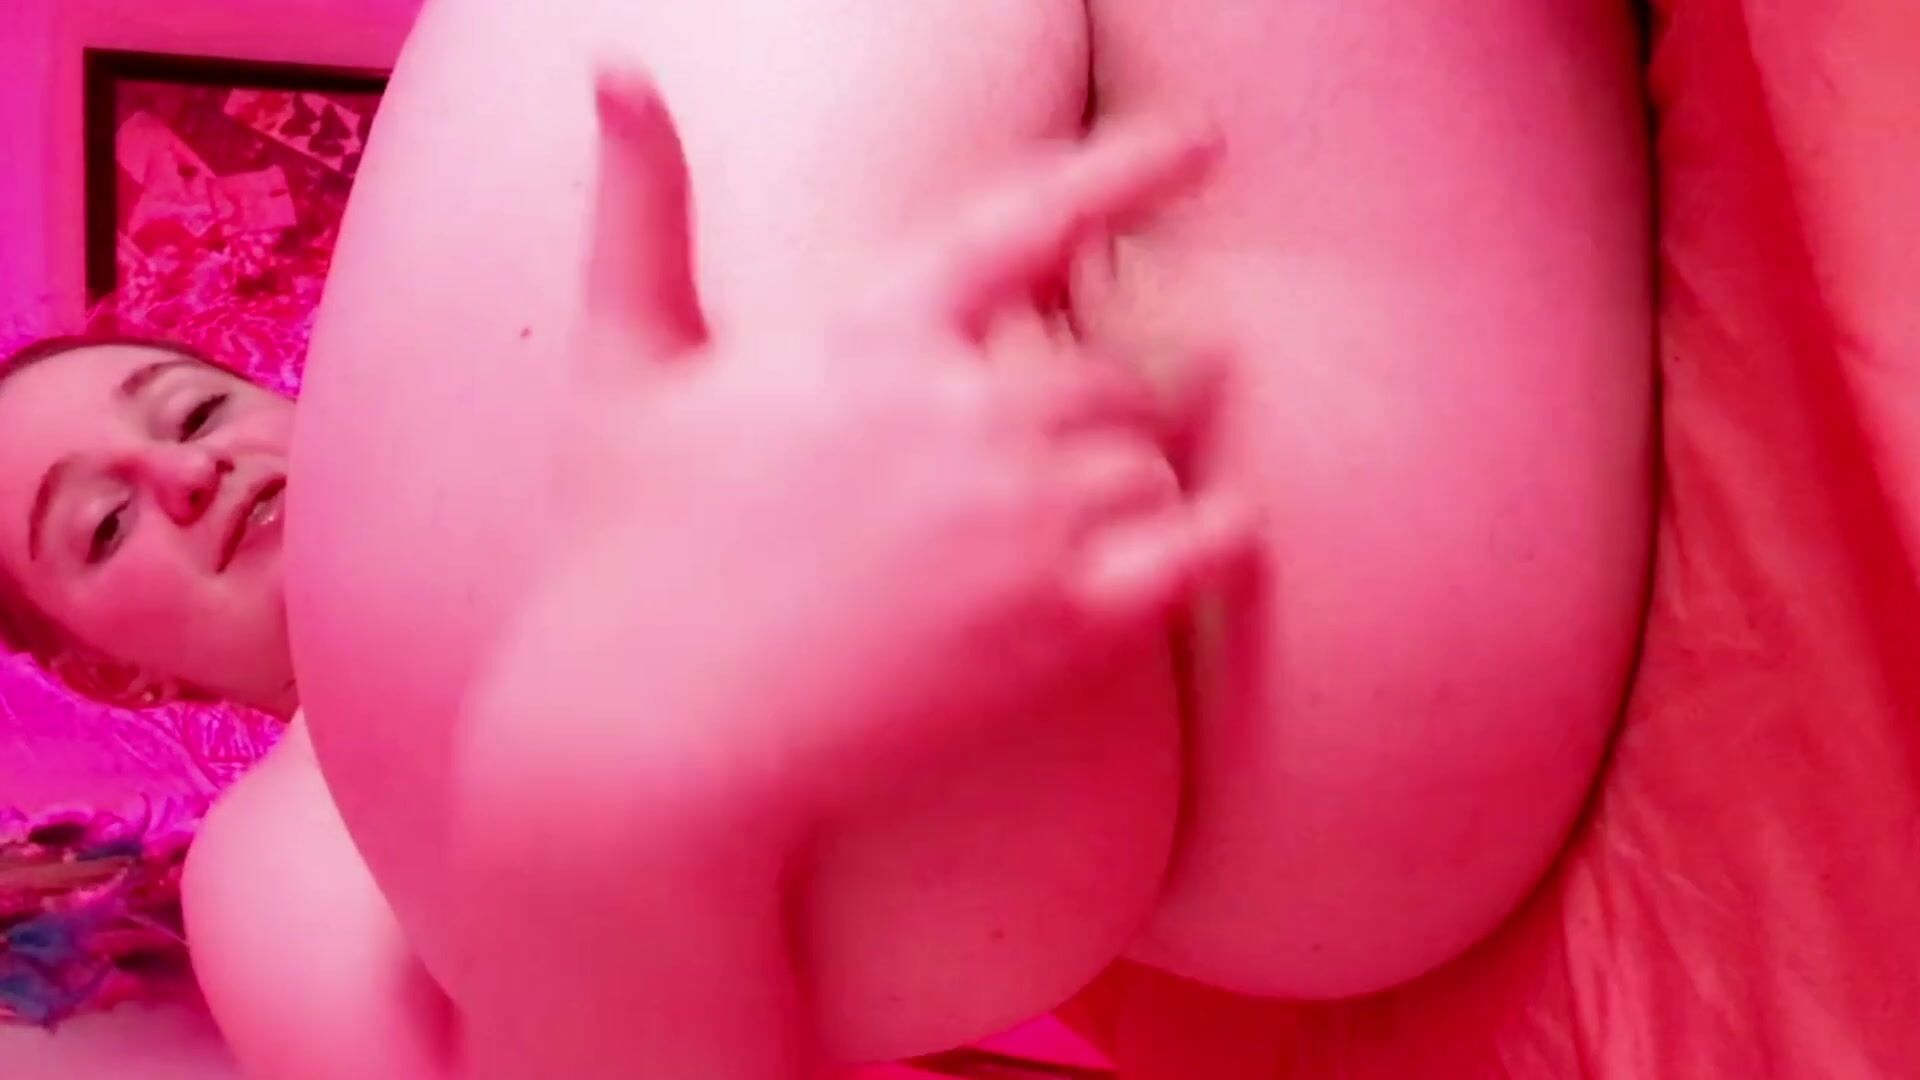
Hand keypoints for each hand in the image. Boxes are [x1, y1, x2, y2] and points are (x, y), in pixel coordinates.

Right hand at [465, 72, 1253, 832]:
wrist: (638, 737)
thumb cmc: (615, 549)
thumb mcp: (621, 362)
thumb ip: (642, 207)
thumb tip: (617, 65)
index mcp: (866, 330)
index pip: (1029, 218)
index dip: (1128, 168)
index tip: (1204, 140)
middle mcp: (959, 409)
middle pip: (1104, 367)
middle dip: (1108, 390)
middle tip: (1106, 416)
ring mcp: (1015, 520)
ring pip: (1148, 457)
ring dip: (1140, 471)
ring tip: (1109, 498)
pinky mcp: (1051, 629)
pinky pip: (1190, 553)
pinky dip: (1220, 535)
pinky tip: (1227, 530)